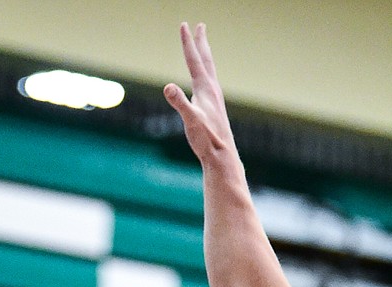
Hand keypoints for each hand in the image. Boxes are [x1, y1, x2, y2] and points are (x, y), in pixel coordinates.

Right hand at [164, 23, 238, 168]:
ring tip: (203, 49)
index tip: (184, 24)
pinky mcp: (215, 109)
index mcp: (205, 88)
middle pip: (206, 60)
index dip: (187, 42)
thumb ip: (179, 102)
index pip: (193, 59)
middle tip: (200, 25)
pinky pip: (210, 85)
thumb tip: (168, 87)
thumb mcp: (190, 120)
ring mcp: (215, 99)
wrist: (223, 157)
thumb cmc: (207, 140)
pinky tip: (205, 82)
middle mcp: (212, 90)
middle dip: (201, 42)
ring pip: (209, 71)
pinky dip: (206, 75)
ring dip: (205, 57)